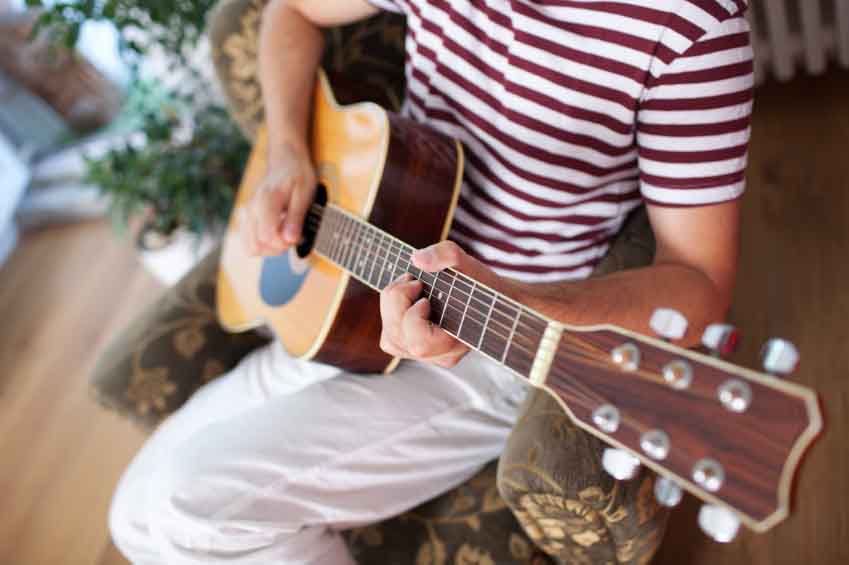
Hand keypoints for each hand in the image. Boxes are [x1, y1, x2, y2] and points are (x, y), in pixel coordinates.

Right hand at [239, 142, 315, 255]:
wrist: (285, 160)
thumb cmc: (298, 175)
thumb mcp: (305, 193)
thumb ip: (296, 217)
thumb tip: (290, 240)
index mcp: (266, 201)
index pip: (268, 237)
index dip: (285, 243)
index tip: (298, 235)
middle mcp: (251, 209)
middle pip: (257, 246)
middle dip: (278, 248)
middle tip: (294, 235)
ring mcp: (247, 215)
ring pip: (251, 248)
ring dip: (270, 249)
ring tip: (285, 235)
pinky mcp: (247, 219)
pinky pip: (249, 243)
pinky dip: (263, 245)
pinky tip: (277, 234)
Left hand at [378, 241, 504, 367]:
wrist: (494, 303)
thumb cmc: (482, 286)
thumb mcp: (468, 263)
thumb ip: (447, 255)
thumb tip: (417, 259)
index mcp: (455, 342)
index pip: (419, 343)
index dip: (413, 316)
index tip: (425, 296)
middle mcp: (439, 355)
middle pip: (396, 338)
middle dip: (397, 303)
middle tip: (415, 282)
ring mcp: (427, 356)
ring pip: (389, 340)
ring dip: (391, 308)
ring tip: (411, 288)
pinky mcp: (416, 350)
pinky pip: (390, 339)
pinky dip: (391, 315)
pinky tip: (408, 299)